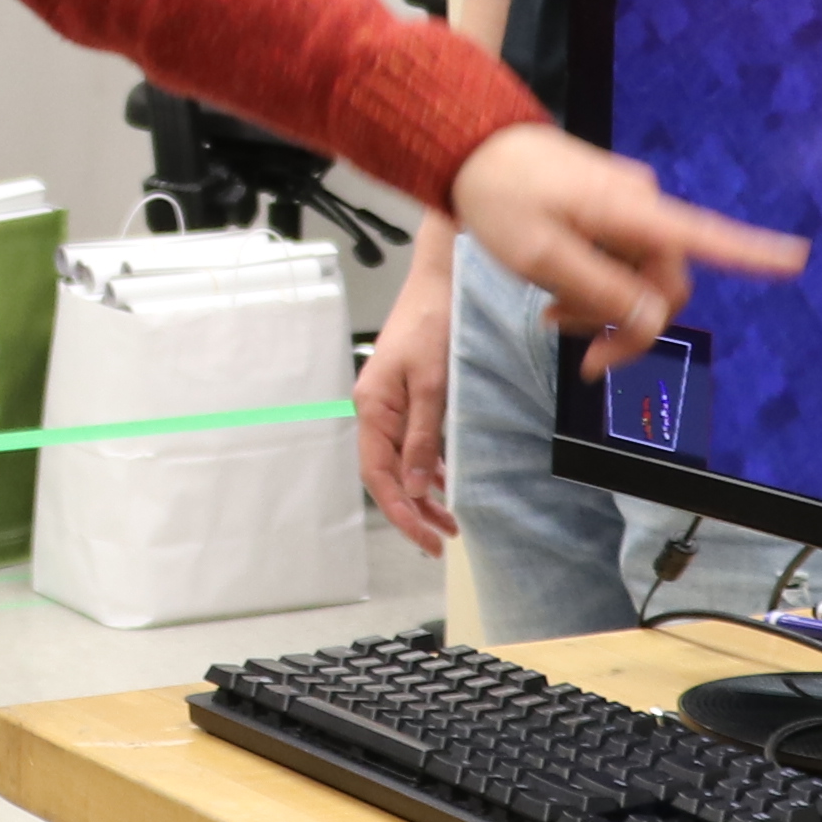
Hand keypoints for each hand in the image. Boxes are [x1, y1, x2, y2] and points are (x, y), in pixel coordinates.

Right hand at [356, 235, 457, 552]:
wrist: (443, 279)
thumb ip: (423, 437)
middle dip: (412, 510)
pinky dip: (431, 468)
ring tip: (449, 523)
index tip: (425, 539)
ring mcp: (392, 404)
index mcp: (372, 408)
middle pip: (387, 474)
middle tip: (441, 541)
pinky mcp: (410, 397)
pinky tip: (448, 484)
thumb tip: (418, 486)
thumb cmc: (433, 321)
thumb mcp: (431, 384)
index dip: (401, 511)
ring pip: (402, 462)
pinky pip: (414, 444)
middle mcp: (376, 410)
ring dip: (423, 494)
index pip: (378, 475)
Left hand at [442, 123, 807, 381]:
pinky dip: (592, 288)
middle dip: (626, 324)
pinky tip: (552, 298)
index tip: (798, 258)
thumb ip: (602, 290)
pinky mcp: (607, 211)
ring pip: (637, 280)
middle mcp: (642, 207)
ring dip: (602, 311)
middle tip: (575, 351)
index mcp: (634, 214)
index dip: (755, 253)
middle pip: (664, 284)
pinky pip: (617, 262)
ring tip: (550, 319)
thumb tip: (656, 320)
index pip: (708, 237)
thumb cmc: (500, 196)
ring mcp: (626, 208)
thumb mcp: (541, 257)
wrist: (467, 145)